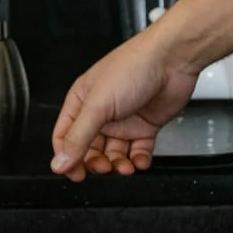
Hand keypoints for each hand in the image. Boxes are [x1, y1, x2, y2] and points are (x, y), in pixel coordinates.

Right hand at [48, 24, 198, 179]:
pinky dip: (138, 160)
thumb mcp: (98, 105)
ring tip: (124, 167)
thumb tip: (59, 163)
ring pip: (114, 152)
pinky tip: (140, 162)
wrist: (173, 59)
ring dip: (118, 164)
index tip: (74, 174)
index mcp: (82, 101)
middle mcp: (102, 112)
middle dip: (94, 162)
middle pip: (89, 148)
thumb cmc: (134, 67)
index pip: (65, 137)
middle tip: (103, 168)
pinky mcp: (146, 125)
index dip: (66, 157)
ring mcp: (125, 119)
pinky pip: (138, 150)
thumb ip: (78, 137)